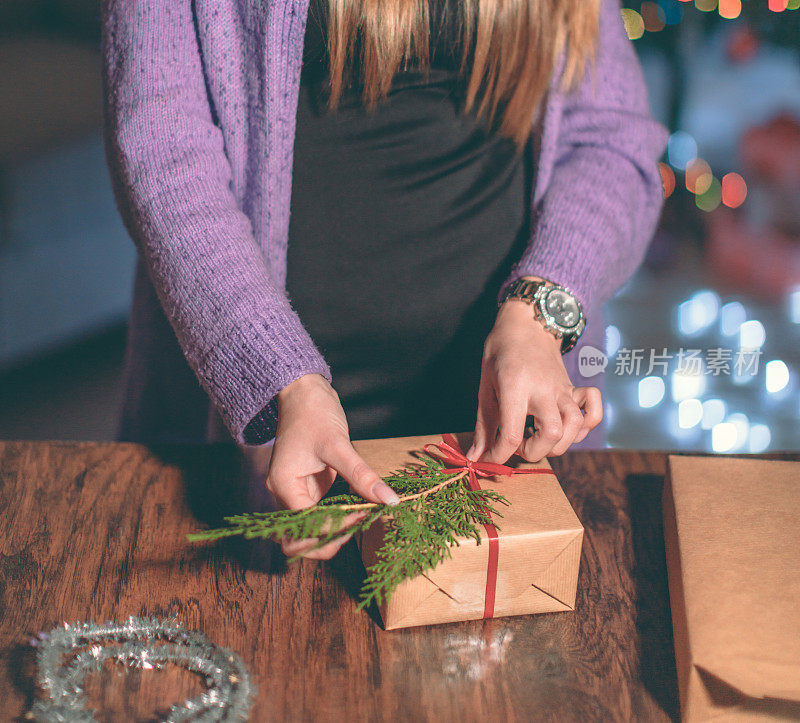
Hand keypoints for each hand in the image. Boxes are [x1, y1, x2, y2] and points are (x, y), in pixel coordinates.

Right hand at [267, 373, 399, 559]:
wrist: (303, 391)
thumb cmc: (314, 412)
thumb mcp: (339, 444)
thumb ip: (362, 475)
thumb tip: (389, 500)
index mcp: (284, 485)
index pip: (306, 527)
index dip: (335, 527)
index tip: (363, 513)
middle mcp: (284, 494)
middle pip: (299, 541)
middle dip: (330, 540)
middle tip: (360, 521)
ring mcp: (295, 492)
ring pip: (310, 531)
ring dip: (335, 531)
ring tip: (362, 515)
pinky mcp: (307, 488)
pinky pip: (320, 514)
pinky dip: (338, 517)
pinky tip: (359, 507)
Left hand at [468, 298, 601, 464]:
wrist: (527, 323)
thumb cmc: (501, 353)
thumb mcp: (484, 386)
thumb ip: (483, 425)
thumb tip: (476, 456)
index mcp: (515, 387)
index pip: (512, 434)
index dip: (498, 456)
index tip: (490, 459)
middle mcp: (543, 389)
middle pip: (552, 435)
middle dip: (534, 452)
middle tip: (517, 444)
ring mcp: (562, 389)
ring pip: (575, 426)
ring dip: (558, 444)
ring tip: (537, 438)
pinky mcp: (573, 390)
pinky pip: (593, 411)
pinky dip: (586, 425)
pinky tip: (566, 427)